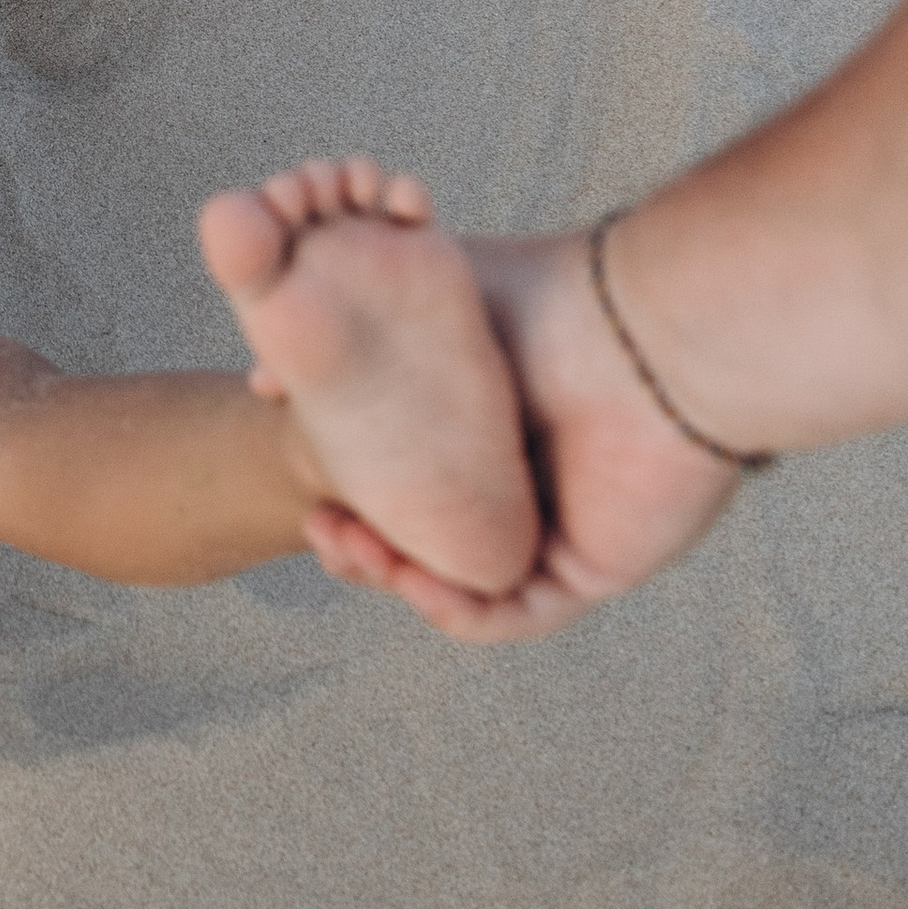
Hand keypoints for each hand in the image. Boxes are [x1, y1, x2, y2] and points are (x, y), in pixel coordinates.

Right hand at [302, 228, 741, 640]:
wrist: (643, 332)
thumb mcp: (420, 300)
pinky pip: (513, 613)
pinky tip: (412, 580)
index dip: (356, 494)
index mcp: (493, 425)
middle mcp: (527, 478)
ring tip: (351, 548)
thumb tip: (264, 382)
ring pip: (463, 581)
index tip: (312, 492)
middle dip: (365, 545)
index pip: (413, 481)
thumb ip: (348, 334)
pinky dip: (456, 610)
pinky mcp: (594, 568)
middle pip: (431, 537)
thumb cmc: (550, 296)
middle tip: (324, 530)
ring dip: (397, 578)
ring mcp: (561, 526)